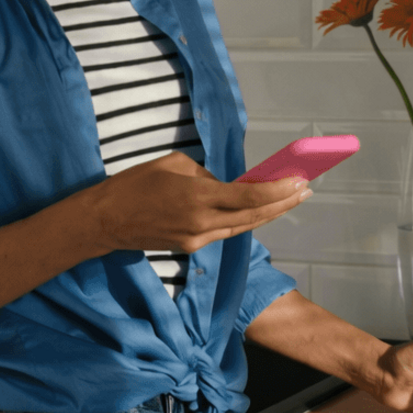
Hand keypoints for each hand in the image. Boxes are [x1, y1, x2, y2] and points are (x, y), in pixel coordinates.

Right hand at [90, 151, 310, 254]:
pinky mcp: (190, 247)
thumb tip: (224, 185)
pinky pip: (224, 231)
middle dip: (284, 203)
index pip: (249, 197)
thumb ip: (205, 175)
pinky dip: (243, 219)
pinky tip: (258, 208)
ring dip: (269, 213)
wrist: (105, 221)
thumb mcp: (173, 165)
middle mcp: (202, 224)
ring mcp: (197, 240)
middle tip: (307, 189)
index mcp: (197, 198)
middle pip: (254, 216)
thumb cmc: (134, 184)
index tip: (300, 180)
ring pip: (242, 227)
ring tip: (291, 198)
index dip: (278, 190)